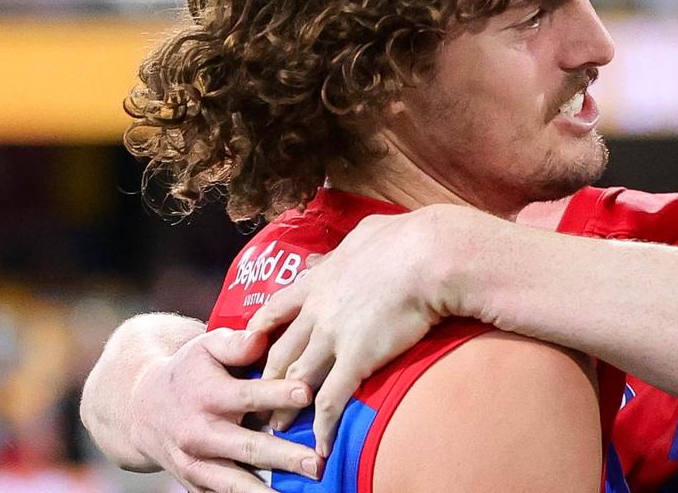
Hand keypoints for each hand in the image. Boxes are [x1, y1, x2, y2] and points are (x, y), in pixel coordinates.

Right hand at [129, 327, 322, 491]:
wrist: (143, 411)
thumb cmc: (188, 372)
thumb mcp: (205, 347)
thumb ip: (235, 342)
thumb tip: (262, 337)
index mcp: (207, 396)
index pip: (247, 395)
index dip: (277, 393)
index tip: (307, 392)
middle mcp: (200, 434)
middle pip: (247, 446)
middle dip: (283, 456)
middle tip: (315, 462)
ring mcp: (197, 464)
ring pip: (234, 482)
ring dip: (267, 491)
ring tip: (302, 491)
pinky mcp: (196, 484)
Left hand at [247, 206, 472, 456]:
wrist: (427, 256)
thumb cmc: (405, 239)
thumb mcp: (366, 234)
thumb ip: (347, 246)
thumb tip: (345, 245)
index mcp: (318, 280)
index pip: (277, 308)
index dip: (261, 329)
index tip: (250, 345)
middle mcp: (317, 311)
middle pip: (280, 350)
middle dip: (264, 377)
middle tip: (256, 398)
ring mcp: (332, 337)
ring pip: (296, 379)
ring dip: (284, 406)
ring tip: (276, 427)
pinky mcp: (355, 359)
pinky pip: (331, 400)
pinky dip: (323, 426)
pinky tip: (320, 444)